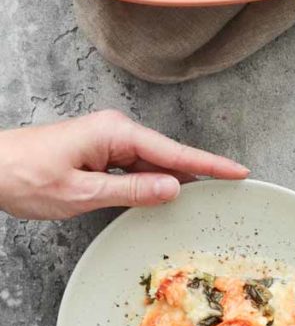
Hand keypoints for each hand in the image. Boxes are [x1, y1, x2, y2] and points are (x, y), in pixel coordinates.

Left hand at [0, 110, 248, 219]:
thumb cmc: (23, 177)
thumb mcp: (80, 193)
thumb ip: (130, 191)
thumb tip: (174, 188)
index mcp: (114, 133)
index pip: (173, 152)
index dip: (209, 165)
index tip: (239, 172)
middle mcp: (115, 131)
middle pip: (168, 155)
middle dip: (200, 172)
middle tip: (233, 188)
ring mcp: (106, 141)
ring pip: (152, 163)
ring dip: (175, 179)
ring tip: (209, 195)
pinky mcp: (98, 153)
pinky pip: (135, 167)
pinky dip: (152, 181)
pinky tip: (166, 194)